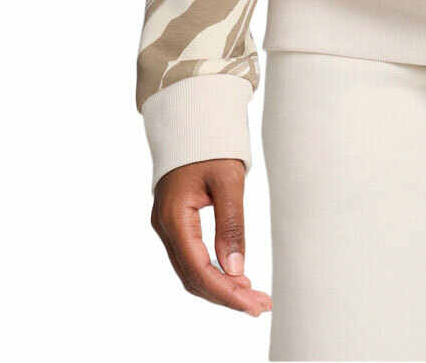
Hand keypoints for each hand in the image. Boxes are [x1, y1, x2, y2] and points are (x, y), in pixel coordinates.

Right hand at [151, 158, 271, 315]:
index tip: (253, 304)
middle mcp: (165, 226)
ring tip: (254, 296)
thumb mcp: (228, 181)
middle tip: (261, 305)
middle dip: (227, 295)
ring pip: (191, 271)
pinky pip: (191, 258)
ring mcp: (167, 226)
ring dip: (221, 287)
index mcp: (174, 217)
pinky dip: (213, 272)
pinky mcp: (175, 223)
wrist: (192, 120)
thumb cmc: (211, 144)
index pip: (198, 269)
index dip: (226, 292)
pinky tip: (236, 277)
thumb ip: (231, 225)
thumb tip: (237, 270)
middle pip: (193, 277)